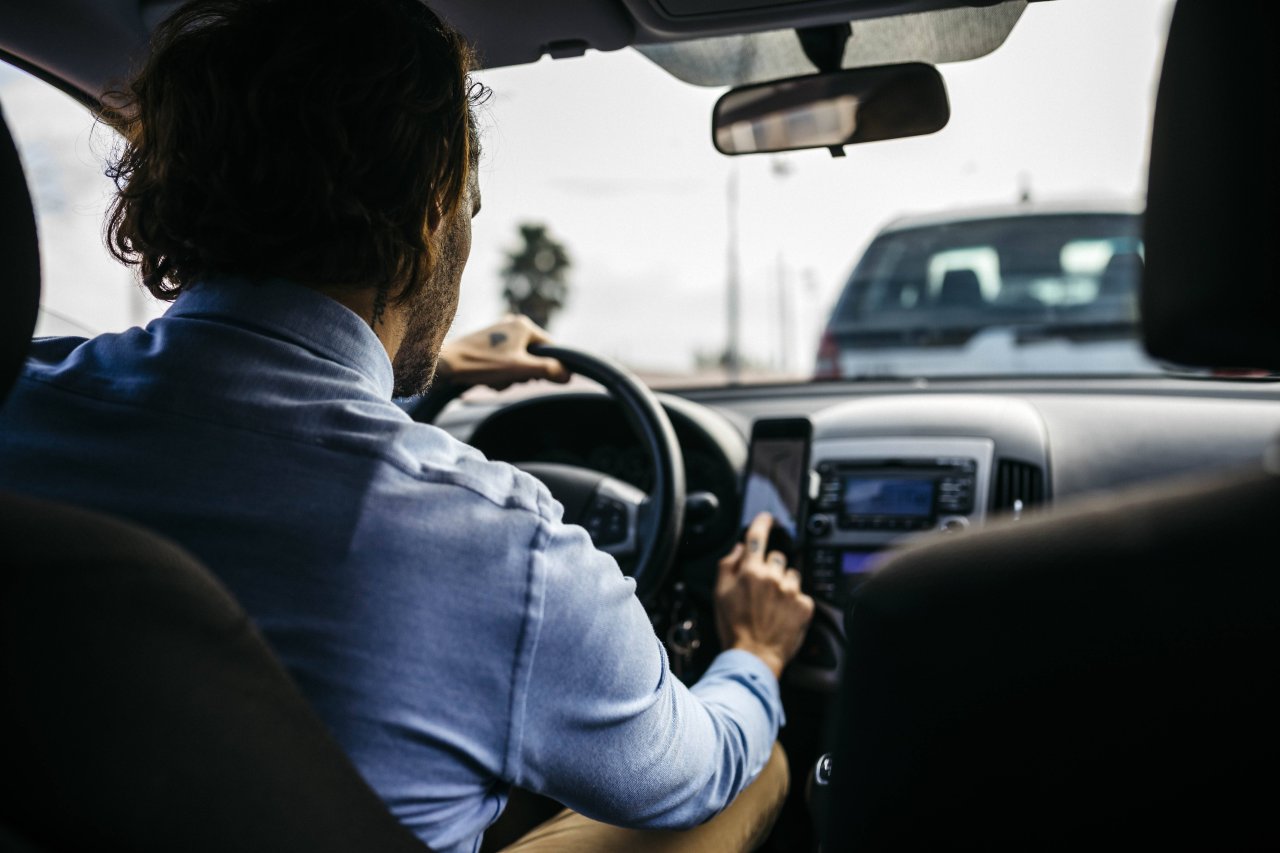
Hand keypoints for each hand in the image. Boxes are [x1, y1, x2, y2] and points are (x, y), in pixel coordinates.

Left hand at [435, 315, 570, 389]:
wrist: (446, 364)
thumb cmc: (482, 364)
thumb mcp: (520, 369)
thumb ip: (547, 370)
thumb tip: (568, 374)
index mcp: (524, 325)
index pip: (551, 348)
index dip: (550, 366)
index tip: (541, 380)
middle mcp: (512, 324)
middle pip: (533, 356)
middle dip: (524, 373)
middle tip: (510, 378)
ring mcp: (499, 333)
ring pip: (518, 361)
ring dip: (511, 375)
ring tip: (495, 379)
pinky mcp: (487, 343)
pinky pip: (504, 361)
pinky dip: (499, 372)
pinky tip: (487, 378)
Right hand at [714, 511, 815, 678]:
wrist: (754, 656)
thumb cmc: (734, 627)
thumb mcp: (720, 593)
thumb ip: (728, 566)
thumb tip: (739, 549)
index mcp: (751, 571)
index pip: (758, 537)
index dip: (762, 523)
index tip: (767, 518)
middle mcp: (773, 577)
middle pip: (777, 557)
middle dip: (770, 567)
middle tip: (761, 589)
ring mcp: (791, 591)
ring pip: (791, 574)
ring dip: (784, 583)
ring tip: (772, 604)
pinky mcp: (805, 606)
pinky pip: (801, 594)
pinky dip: (794, 601)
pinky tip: (783, 614)